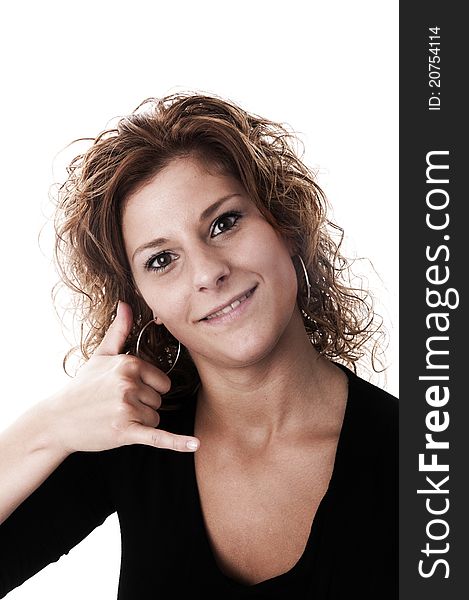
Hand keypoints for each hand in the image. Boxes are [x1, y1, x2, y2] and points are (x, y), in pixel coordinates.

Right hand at [45, 301, 199, 454]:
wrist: (58, 419)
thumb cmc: (82, 387)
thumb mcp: (100, 356)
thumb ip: (118, 331)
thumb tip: (126, 304)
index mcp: (129, 364)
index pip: (162, 382)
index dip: (147, 390)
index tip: (124, 391)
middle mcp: (129, 383)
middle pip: (159, 401)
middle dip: (142, 407)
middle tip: (116, 406)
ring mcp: (126, 408)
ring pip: (155, 419)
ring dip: (140, 423)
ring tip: (114, 417)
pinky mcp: (125, 431)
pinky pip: (158, 437)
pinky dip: (178, 443)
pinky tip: (196, 445)